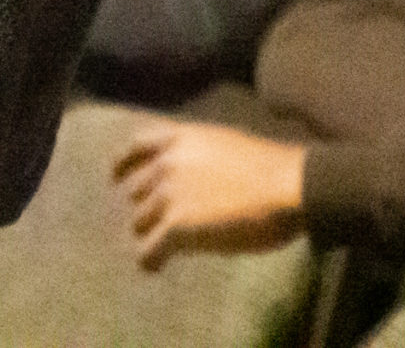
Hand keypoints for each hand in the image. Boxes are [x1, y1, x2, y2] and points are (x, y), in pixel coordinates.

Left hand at [114, 119, 307, 267]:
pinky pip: (150, 248)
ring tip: (160, 247)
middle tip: (160, 222)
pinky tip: (154, 267)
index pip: (135, 146)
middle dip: (148, 206)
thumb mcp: (225, 145)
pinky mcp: (177, 226)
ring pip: (141, 220)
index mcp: (179, 139)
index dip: (123, 164)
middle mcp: (166, 163)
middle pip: (138, 190)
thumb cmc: (271, 168)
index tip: (115, 177)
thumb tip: (191, 176)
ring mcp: (169, 195)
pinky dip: (149, 259)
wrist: (289, 187)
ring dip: (151, 233)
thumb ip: (198, 157)